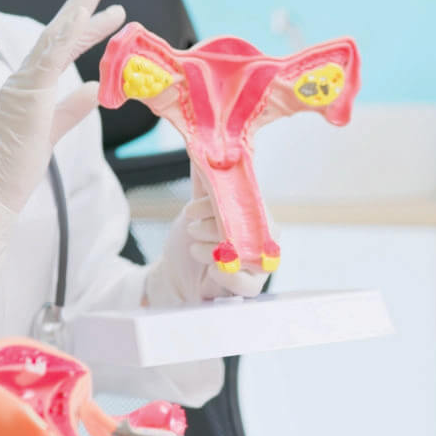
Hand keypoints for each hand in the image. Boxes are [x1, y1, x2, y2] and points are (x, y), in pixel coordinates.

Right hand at [0, 0, 125, 291]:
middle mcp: (23, 77)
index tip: (109, 7)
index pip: (60, 45)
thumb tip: (94, 86)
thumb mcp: (53, 130)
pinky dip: (66, 36)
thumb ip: (72, 108)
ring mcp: (22, 84)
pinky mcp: (27, 95)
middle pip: (57, 29)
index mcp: (29, 85)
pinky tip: (85, 18)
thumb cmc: (16, 167)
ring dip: (80, 10)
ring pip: (54, 37)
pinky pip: (49, 58)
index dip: (84, 23)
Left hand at [144, 164, 269, 306]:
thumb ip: (205, 182)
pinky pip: (250, 284)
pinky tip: (211, 268)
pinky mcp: (249, 288)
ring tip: (195, 248)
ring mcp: (258, 264)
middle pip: (255, 227)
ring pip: (251, 254)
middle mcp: (261, 238)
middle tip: (192, 227)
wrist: (174, 274)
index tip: (192, 207)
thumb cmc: (191, 239)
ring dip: (218, 250)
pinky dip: (228, 274)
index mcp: (253, 215)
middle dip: (217, 225)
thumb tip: (202, 147)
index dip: (223, 202)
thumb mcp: (196, 208)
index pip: (251, 202)